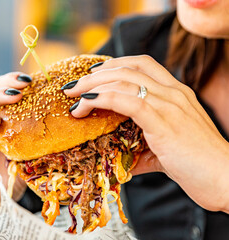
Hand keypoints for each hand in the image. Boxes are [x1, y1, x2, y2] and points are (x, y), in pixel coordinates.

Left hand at [63, 55, 228, 212]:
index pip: (142, 64)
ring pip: (124, 81)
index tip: (93, 75)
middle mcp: (173, 93)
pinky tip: (86, 105)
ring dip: (92, 86)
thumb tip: (122, 160)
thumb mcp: (168, 149)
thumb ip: (143, 149)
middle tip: (74, 86)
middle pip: (127, 68)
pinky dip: (103, 99)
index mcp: (176, 94)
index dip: (114, 65)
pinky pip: (128, 102)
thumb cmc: (199, 166)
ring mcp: (170, 105)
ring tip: (74, 97)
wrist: (226, 180)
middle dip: (95, 74)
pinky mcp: (164, 123)